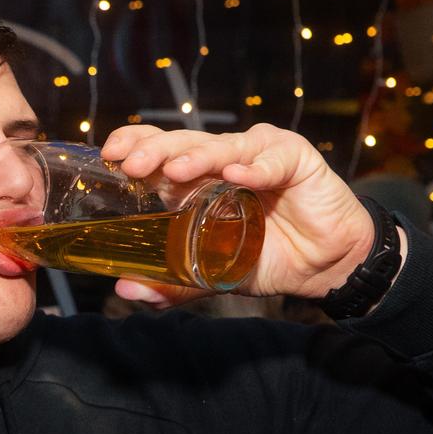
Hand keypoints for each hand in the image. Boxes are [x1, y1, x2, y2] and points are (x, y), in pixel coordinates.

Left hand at [99, 124, 390, 306]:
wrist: (322, 266)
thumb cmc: (265, 258)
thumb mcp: (212, 275)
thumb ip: (172, 283)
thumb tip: (125, 289)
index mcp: (198, 177)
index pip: (161, 150)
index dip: (136, 145)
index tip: (110, 155)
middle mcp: (223, 159)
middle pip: (185, 143)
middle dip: (156, 150)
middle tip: (133, 165)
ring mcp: (258, 154)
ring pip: (223, 147)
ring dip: (198, 157)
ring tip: (177, 171)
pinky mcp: (295, 157)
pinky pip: (272, 160)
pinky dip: (255, 168)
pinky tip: (238, 176)